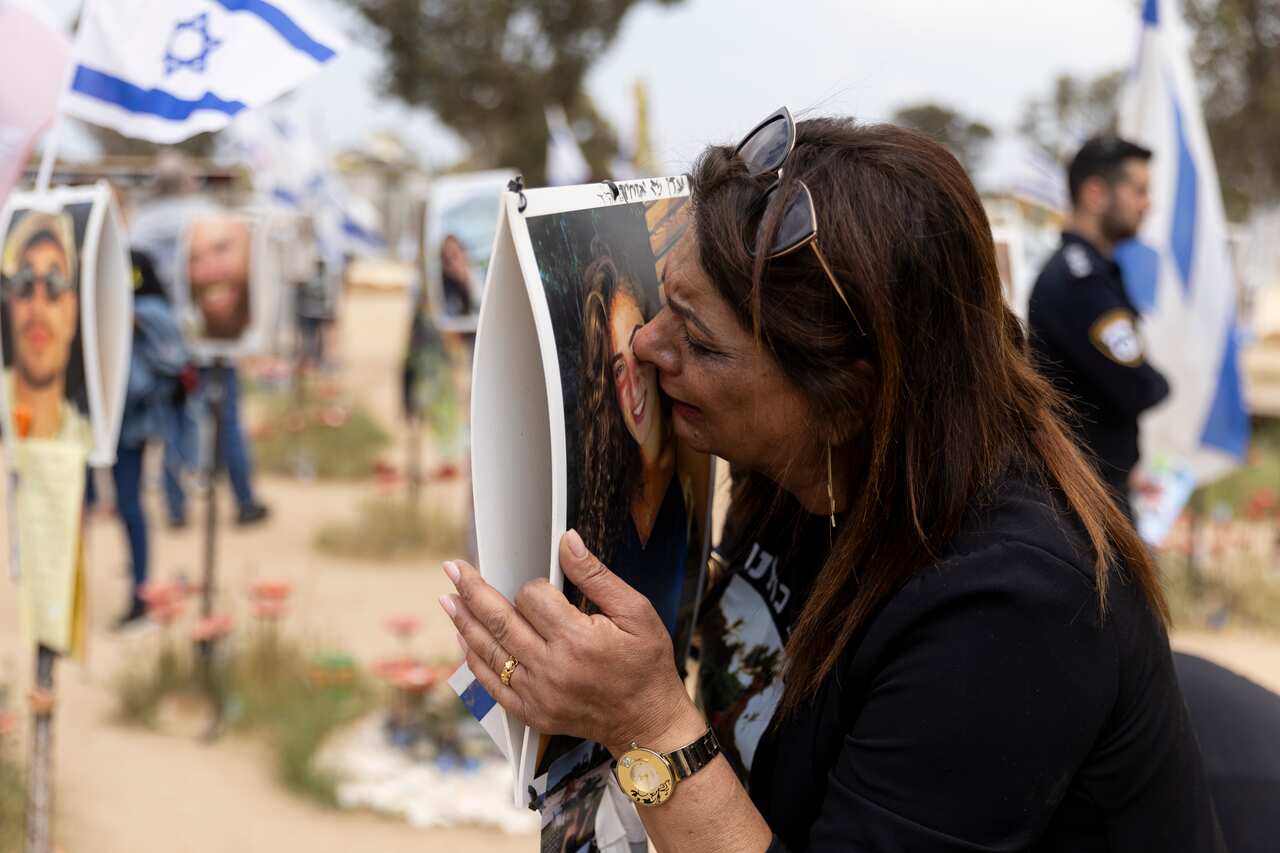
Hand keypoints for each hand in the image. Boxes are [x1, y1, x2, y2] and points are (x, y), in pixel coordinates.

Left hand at [440, 529, 699, 752]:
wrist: (647, 724)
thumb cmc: (647, 665)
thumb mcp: (636, 613)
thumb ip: (598, 577)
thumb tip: (567, 541)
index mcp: (578, 639)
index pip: (533, 598)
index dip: (535, 587)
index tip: (546, 588)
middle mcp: (552, 668)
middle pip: (500, 621)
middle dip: (473, 590)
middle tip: (452, 569)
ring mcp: (538, 694)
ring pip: (489, 651)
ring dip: (464, 622)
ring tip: (447, 598)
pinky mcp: (532, 712)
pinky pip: (492, 685)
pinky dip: (474, 660)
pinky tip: (464, 639)